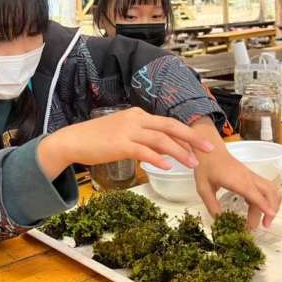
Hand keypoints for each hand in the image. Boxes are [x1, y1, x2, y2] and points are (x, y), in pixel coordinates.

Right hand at [38, 107, 213, 178]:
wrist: (73, 140)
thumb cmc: (96, 139)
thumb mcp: (121, 132)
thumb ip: (139, 137)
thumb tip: (156, 148)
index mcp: (138, 115)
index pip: (167, 123)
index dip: (186, 133)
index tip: (200, 142)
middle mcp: (136, 119)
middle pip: (170, 127)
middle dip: (191, 138)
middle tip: (208, 148)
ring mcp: (128, 131)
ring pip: (161, 140)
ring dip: (179, 151)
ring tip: (193, 163)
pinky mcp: (120, 144)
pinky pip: (144, 151)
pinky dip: (158, 158)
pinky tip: (168, 166)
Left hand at [191, 118, 281, 229]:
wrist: (209, 149)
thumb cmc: (206, 166)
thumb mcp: (203, 187)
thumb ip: (211, 204)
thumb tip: (219, 218)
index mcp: (237, 180)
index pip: (255, 194)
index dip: (264, 205)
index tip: (270, 216)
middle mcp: (248, 177)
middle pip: (269, 192)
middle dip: (272, 209)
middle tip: (264, 225)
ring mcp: (251, 176)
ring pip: (271, 189)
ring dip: (273, 204)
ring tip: (265, 219)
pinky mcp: (250, 176)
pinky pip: (265, 187)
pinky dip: (267, 199)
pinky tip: (258, 209)